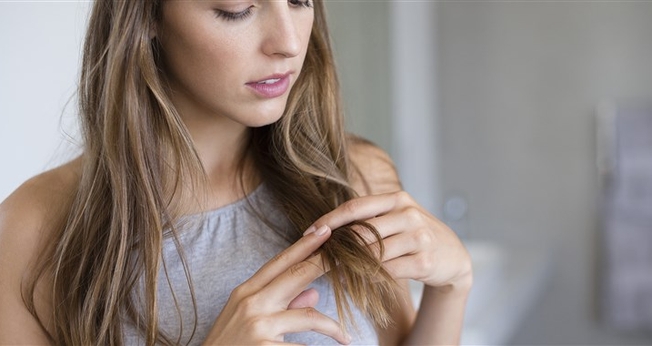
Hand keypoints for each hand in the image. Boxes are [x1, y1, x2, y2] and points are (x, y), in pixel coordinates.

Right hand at [203, 226, 350, 344]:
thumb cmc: (230, 345)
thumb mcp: (249, 320)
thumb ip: (282, 305)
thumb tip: (315, 292)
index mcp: (246, 292)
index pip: (279, 262)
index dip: (305, 245)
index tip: (325, 230)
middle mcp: (251, 303)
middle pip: (296, 275)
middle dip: (325, 263)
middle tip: (349, 255)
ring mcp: (258, 326)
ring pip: (309, 315)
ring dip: (332, 327)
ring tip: (345, 336)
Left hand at [308, 191, 471, 289]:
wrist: (452, 255)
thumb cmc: (414, 234)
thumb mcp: (397, 217)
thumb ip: (369, 218)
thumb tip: (327, 227)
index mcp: (397, 199)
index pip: (356, 206)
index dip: (330, 219)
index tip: (310, 231)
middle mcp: (409, 215)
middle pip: (362, 231)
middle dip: (337, 246)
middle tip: (317, 256)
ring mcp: (419, 238)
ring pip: (374, 253)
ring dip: (349, 264)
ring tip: (331, 271)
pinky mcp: (424, 261)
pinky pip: (388, 271)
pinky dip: (367, 278)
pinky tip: (354, 281)